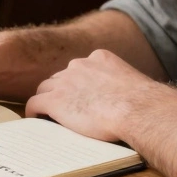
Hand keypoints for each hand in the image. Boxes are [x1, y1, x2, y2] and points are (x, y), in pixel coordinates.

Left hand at [24, 49, 160, 142]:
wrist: (137, 110)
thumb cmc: (142, 104)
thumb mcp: (132, 84)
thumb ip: (121, 86)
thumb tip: (126, 101)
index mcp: (99, 58)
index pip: (80, 69)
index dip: (77, 83)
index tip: (80, 95)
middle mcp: (79, 65)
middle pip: (61, 77)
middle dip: (62, 91)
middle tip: (65, 107)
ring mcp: (65, 82)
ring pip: (45, 88)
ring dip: (46, 99)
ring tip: (47, 114)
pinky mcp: (55, 101)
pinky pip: (34, 103)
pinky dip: (33, 111)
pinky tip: (35, 118)